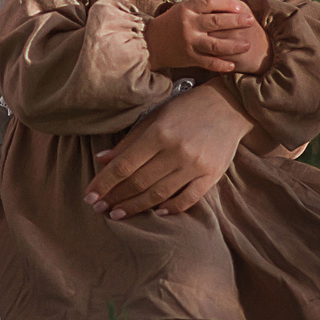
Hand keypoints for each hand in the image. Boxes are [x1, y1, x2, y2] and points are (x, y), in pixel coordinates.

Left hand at [86, 83, 254, 217]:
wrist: (230, 105)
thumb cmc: (186, 108)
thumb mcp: (155, 116)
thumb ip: (129, 140)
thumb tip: (102, 159)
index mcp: (159, 133)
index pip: (124, 165)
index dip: (104, 183)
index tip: (89, 196)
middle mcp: (177, 151)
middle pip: (139, 182)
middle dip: (116, 197)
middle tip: (99, 208)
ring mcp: (196, 165)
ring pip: (160, 194)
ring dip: (136, 207)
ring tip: (118, 214)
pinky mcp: (212, 174)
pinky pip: (188, 198)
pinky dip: (171, 208)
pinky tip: (155, 213)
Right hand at [144, 0, 266, 73]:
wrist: (151, 42)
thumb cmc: (172, 22)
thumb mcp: (184, 8)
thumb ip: (203, 6)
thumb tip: (231, 3)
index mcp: (187, 8)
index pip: (210, 2)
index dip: (228, 3)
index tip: (241, 7)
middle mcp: (188, 24)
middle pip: (217, 22)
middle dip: (236, 21)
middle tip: (251, 21)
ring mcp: (189, 42)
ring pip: (215, 44)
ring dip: (233, 45)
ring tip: (247, 44)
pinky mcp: (189, 57)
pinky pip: (208, 62)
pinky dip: (221, 65)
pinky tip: (233, 65)